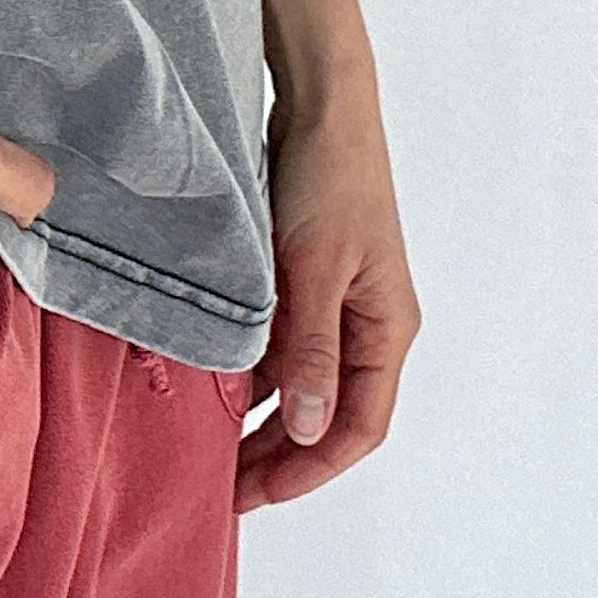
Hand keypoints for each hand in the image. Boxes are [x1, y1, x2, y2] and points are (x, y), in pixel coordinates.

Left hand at [234, 86, 419, 512]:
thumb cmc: (330, 177)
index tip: (253, 495)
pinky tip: (213, 388)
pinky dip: (252, 373)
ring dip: (262, 419)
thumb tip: (312, 430)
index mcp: (387, 329)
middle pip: (329, 416)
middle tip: (222, 489)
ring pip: (303, 385)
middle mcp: (367, 324)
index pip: (357, 428)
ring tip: (211, 449)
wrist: (322, 102)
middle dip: (280, 457)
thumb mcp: (316, 268)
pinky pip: (283, 346)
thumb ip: (312, 350)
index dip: (308, 470)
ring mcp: (338, 302)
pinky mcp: (307, 279)